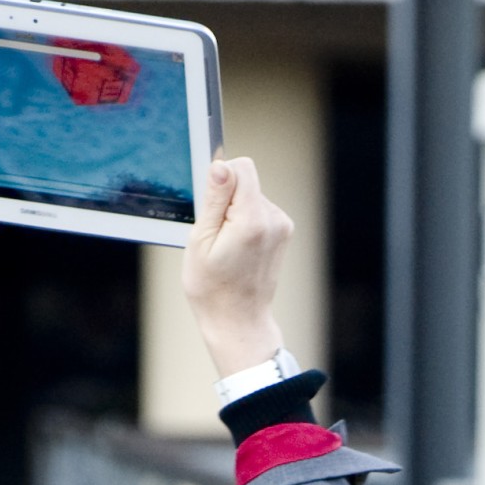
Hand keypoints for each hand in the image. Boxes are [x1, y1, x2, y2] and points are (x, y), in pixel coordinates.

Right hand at [182, 157, 289, 377]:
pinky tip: (238, 247)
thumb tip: (221, 165)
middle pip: (246, 181)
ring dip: (235, 212)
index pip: (241, 168)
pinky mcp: (283, 231)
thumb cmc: (212, 287)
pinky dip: (245, 221)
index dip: (220, 180)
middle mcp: (275, 219)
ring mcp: (282, 226)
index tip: (211, 207)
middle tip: (216, 235)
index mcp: (253, 219)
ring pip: (251, 195)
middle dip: (226, 200)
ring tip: (227, 245)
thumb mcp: (201, 240)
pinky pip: (259, 209)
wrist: (237, 320)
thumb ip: (215, 199)